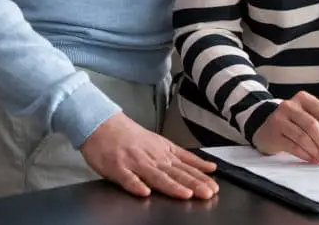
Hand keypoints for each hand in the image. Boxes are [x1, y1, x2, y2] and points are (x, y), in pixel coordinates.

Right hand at [79, 112, 217, 199]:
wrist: (104, 125)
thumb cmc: (132, 136)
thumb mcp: (162, 143)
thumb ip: (182, 157)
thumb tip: (206, 166)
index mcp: (165, 152)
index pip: (187, 166)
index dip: (201, 177)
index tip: (214, 186)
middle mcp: (154, 158)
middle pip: (177, 173)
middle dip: (194, 184)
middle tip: (207, 193)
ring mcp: (136, 163)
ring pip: (157, 176)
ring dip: (172, 186)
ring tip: (185, 194)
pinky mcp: (117, 168)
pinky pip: (127, 179)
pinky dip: (136, 185)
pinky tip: (145, 193)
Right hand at [254, 92, 318, 164]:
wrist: (264, 126)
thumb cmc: (292, 122)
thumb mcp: (305, 116)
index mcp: (304, 99)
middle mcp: (290, 106)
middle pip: (313, 126)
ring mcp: (280, 119)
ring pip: (303, 137)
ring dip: (317, 151)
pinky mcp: (273, 134)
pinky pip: (293, 146)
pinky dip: (306, 155)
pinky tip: (313, 160)